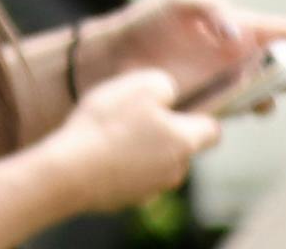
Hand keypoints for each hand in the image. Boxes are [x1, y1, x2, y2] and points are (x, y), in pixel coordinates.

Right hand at [34, 68, 220, 214]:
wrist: (72, 171)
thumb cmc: (108, 125)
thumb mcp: (138, 87)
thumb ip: (164, 84)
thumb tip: (170, 92)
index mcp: (185, 142)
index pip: (213, 131)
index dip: (199, 115)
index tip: (178, 105)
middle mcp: (176, 170)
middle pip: (181, 146)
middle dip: (163, 131)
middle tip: (131, 115)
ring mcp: (153, 188)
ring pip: (156, 162)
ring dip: (141, 149)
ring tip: (109, 134)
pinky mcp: (129, 199)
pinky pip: (132, 177)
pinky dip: (121, 165)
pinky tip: (97, 153)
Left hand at [79, 0, 285, 109]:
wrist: (117, 56)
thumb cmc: (149, 21)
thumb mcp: (178, 1)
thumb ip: (209, 5)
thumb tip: (235, 31)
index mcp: (241, 29)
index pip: (281, 33)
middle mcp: (242, 59)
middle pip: (285, 70)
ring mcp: (230, 85)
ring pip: (266, 96)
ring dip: (269, 97)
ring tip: (259, 93)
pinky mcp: (215, 108)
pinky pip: (239, 113)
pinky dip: (242, 110)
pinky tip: (232, 104)